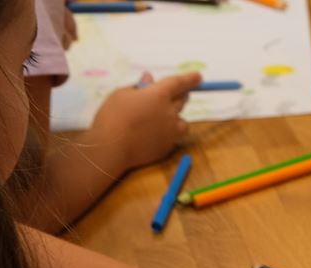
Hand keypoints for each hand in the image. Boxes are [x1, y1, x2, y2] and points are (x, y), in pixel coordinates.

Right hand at [87, 72, 203, 172]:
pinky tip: (155, 133)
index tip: (198, 77)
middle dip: (179, 95)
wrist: (112, 148)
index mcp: (158, 95)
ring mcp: (170, 131)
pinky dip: (169, 132)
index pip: (178, 83)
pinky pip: (175, 136)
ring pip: (183, 122)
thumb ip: (139, 86)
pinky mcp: (168, 147)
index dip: (189, 79)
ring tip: (163, 118)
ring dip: (176, 117)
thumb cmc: (113, 117)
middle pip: (182, 100)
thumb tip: (149, 78)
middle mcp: (169, 112)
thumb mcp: (122, 94)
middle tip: (172, 95)